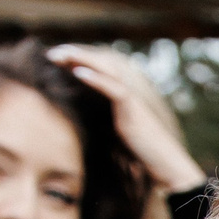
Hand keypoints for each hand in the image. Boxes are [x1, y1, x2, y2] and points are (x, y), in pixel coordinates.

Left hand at [46, 44, 205, 194]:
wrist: (166, 165)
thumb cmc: (143, 153)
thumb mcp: (117, 133)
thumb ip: (103, 121)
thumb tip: (85, 119)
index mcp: (121, 97)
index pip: (98, 70)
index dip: (78, 62)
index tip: (56, 59)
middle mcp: (126, 93)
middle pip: (101, 64)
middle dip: (77, 55)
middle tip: (52, 53)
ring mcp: (131, 100)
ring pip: (107, 70)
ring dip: (84, 59)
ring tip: (62, 55)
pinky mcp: (133, 111)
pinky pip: (114, 89)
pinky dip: (96, 79)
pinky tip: (78, 72)